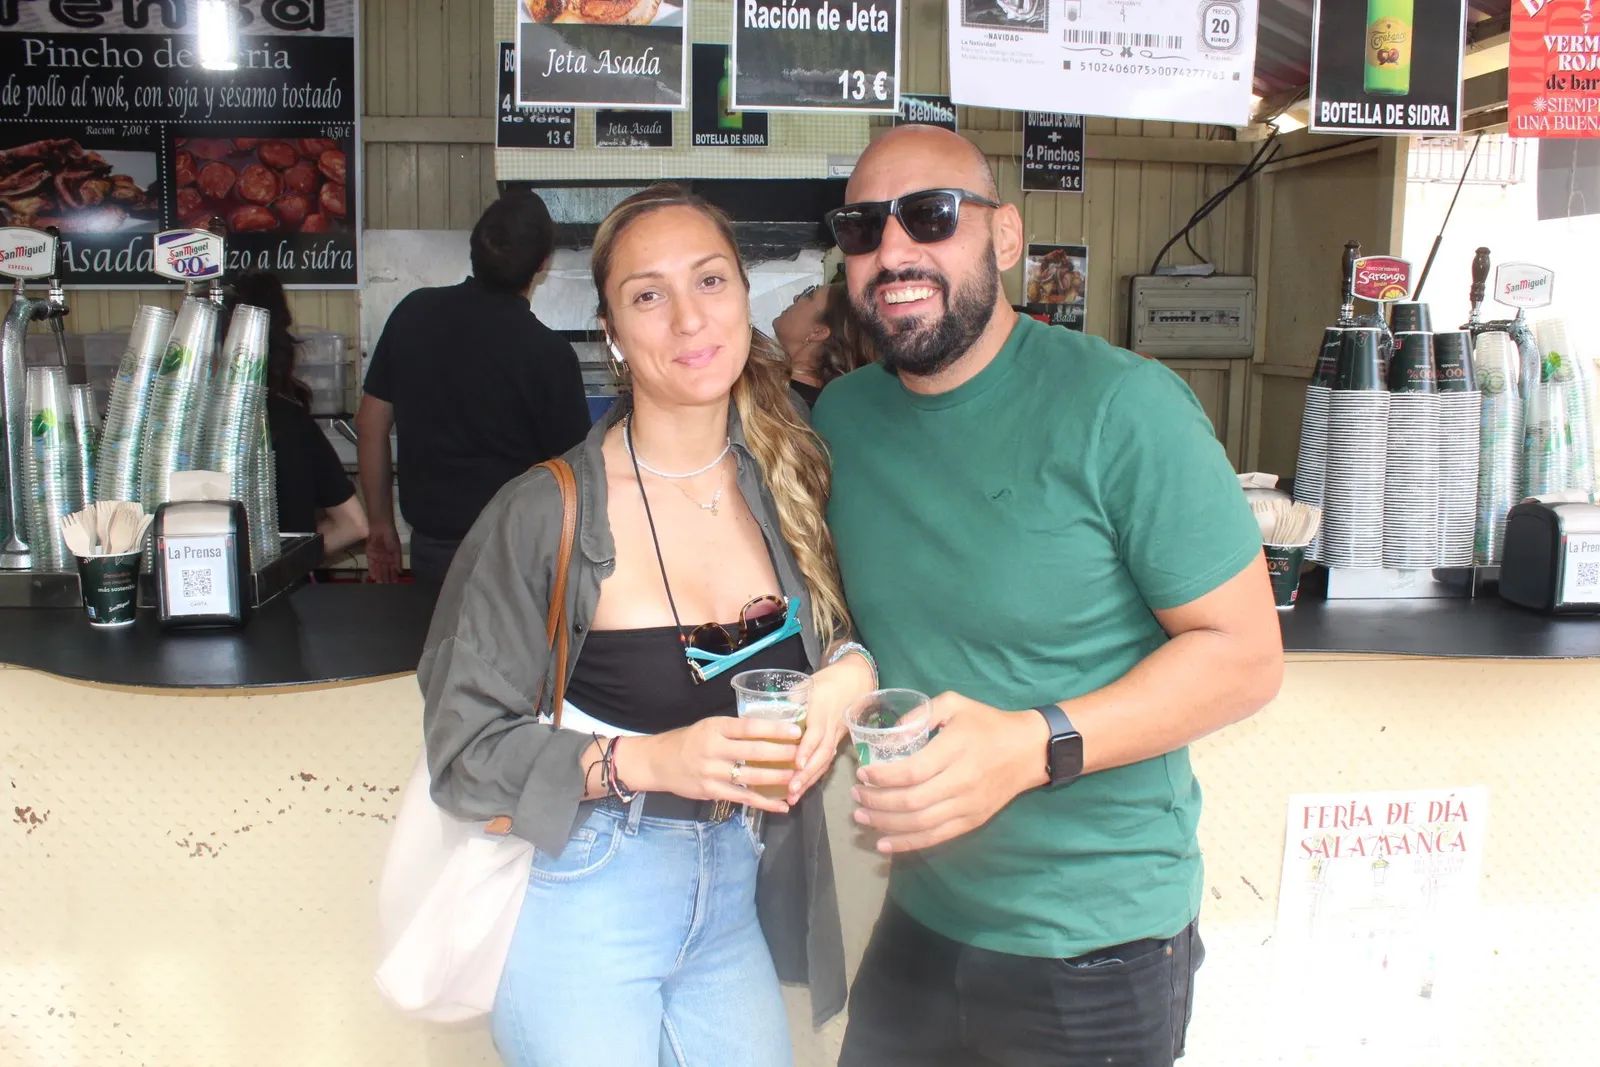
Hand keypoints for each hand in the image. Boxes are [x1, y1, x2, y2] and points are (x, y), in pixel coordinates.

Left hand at [365, 523, 401, 582]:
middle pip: (385, 570)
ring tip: (380, 584)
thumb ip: (398, 561)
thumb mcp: (397, 549)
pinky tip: (373, 577)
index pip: (393, 568)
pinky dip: (372, 570)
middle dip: (386, 577)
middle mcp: (385, 558)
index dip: (394, 575)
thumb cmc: (391, 536)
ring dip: (379, 576)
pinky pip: (371, 564)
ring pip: (378, 568)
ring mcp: (377, 556)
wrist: (381, 526)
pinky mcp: (369, 554)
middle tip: (386, 586)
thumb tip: (400, 571)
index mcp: (392, 557)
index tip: (395, 583)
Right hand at [622, 715, 803, 815]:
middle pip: (753, 752)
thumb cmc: (689, 741)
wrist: (658, 762)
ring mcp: (712, 772)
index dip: (774, 729)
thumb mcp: (709, 727)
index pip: (749, 727)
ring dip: (777, 778)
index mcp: (715, 728)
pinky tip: (781, 806)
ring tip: (797, 778)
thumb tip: (771, 730)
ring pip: (751, 776)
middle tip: (803, 755)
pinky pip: (743, 797)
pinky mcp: (712, 791)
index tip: (795, 730)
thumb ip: (735, 730)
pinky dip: (764, 803)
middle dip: (781, 754)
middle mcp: (714, 749)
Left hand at [789, 653, 874, 803]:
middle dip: (807, 773)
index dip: (807, 749)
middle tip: (791, 789)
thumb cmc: (827, 681)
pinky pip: (827, 761)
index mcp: (822, 709)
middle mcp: (830, 726)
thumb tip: (768, 716)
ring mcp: (836, 736)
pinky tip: (803, 789)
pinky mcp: (836, 742)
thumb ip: (789, 699)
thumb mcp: (806, 683)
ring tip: (794, 797)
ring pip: (825, 761)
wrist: (855, 680)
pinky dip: (815, 776)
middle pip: (821, 753)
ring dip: (810, 780)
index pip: (815, 733)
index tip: (796, 763)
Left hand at [852, 692, 1049, 853]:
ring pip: (920, 823)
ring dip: (886, 824)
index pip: (912, 771)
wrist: (1029, 750)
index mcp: (955, 750)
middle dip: (877, 802)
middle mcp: (962, 781)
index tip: (863, 773)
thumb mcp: (955, 704)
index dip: (883, 777)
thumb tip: (891, 733)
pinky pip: (935, 838)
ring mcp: (968, 806)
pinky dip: (907, 844)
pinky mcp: (972, 821)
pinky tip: (884, 843)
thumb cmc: (988, 723)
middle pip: (911, 801)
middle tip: (856, 796)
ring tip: (861, 817)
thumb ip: (921, 713)